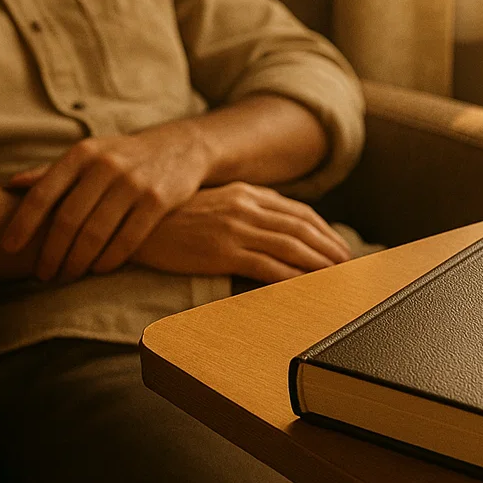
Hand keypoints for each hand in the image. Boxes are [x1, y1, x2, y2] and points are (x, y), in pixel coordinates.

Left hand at [0, 120, 213, 280]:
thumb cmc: (121, 158)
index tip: (8, 248)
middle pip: (68, 220)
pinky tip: (98, 270)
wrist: (180, 149)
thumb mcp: (87, 156)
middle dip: (51, 252)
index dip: (23, 223)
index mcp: (81, 153)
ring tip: (67, 275)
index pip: (44, 193)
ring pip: (96, 233)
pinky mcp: (158, 200)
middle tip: (42, 274)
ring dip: (77, 262)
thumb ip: (51, 173)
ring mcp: (134, 182)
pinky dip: (109, 260)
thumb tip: (9, 186)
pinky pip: (127, 239)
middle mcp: (105, 165)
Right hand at [130, 183, 352, 283]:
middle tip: (350, 267)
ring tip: (337, 280)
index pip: (298, 212)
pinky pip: (268, 267)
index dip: (324, 231)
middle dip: (331, 248)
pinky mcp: (222, 251)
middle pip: (302, 229)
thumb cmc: (170, 218)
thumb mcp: (212, 205)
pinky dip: (293, 278)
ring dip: (320, 264)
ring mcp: (235, 228)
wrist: (133, 221)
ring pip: (292, 247)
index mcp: (246, 193)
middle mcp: (246, 206)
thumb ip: (242, 211)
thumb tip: (271, 229)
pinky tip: (306, 289)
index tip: (340, 247)